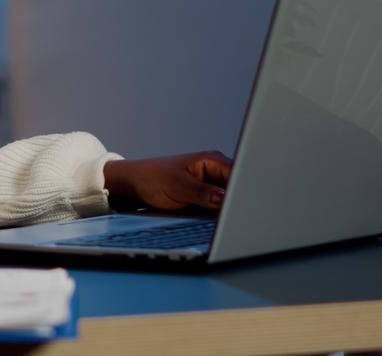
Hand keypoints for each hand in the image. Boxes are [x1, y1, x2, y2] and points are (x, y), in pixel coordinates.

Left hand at [101, 151, 232, 211]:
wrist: (136, 184)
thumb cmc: (153, 178)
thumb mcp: (178, 186)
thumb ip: (203, 193)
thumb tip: (224, 198)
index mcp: (212, 160)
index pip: (239, 174)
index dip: (245, 189)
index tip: (245, 205)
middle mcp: (216, 171)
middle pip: (239, 188)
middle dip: (240, 201)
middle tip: (239, 217)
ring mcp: (213, 185)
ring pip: (232, 200)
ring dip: (231, 209)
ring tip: (231, 220)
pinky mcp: (208, 198)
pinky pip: (222, 207)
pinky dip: (222, 214)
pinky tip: (222, 221)